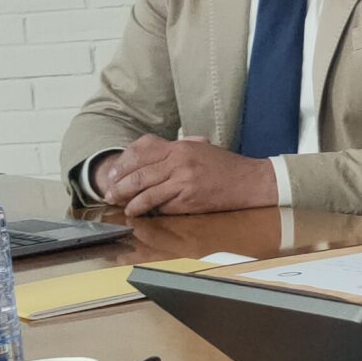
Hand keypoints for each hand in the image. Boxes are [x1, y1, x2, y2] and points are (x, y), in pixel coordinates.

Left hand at [98, 135, 278, 217]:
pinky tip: (141, 213)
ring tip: (123, 206)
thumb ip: (175, 153)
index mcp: (180, 147)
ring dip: (131, 202)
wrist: (251, 181)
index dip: (123, 165)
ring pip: (147, 192)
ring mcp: (184, 181)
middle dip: (121, 186)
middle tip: (110, 194)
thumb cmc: (226, 167)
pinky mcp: (190, 200)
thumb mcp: (200, 149)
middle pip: (140, 174)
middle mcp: (180, 161)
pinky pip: (163, 206)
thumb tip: (148, 163)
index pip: (142, 153)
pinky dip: (150, 210)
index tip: (114, 175)